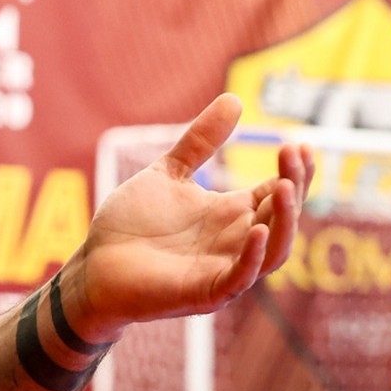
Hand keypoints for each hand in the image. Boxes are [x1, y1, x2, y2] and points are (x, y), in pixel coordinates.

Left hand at [70, 94, 311, 340]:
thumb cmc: (130, 223)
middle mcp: (235, 242)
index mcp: (231, 215)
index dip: (294, 171)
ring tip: (286, 186)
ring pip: (274, 252)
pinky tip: (258, 230)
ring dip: (285, 221)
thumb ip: (200, 142)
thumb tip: (234, 97)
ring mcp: (223, 269)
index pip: (278, 193)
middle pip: (283, 219)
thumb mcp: (168, 172)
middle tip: (293, 154)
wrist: (93, 264)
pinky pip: (239, 279)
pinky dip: (252, 257)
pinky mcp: (204, 293)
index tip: (297, 143)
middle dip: (294, 187)